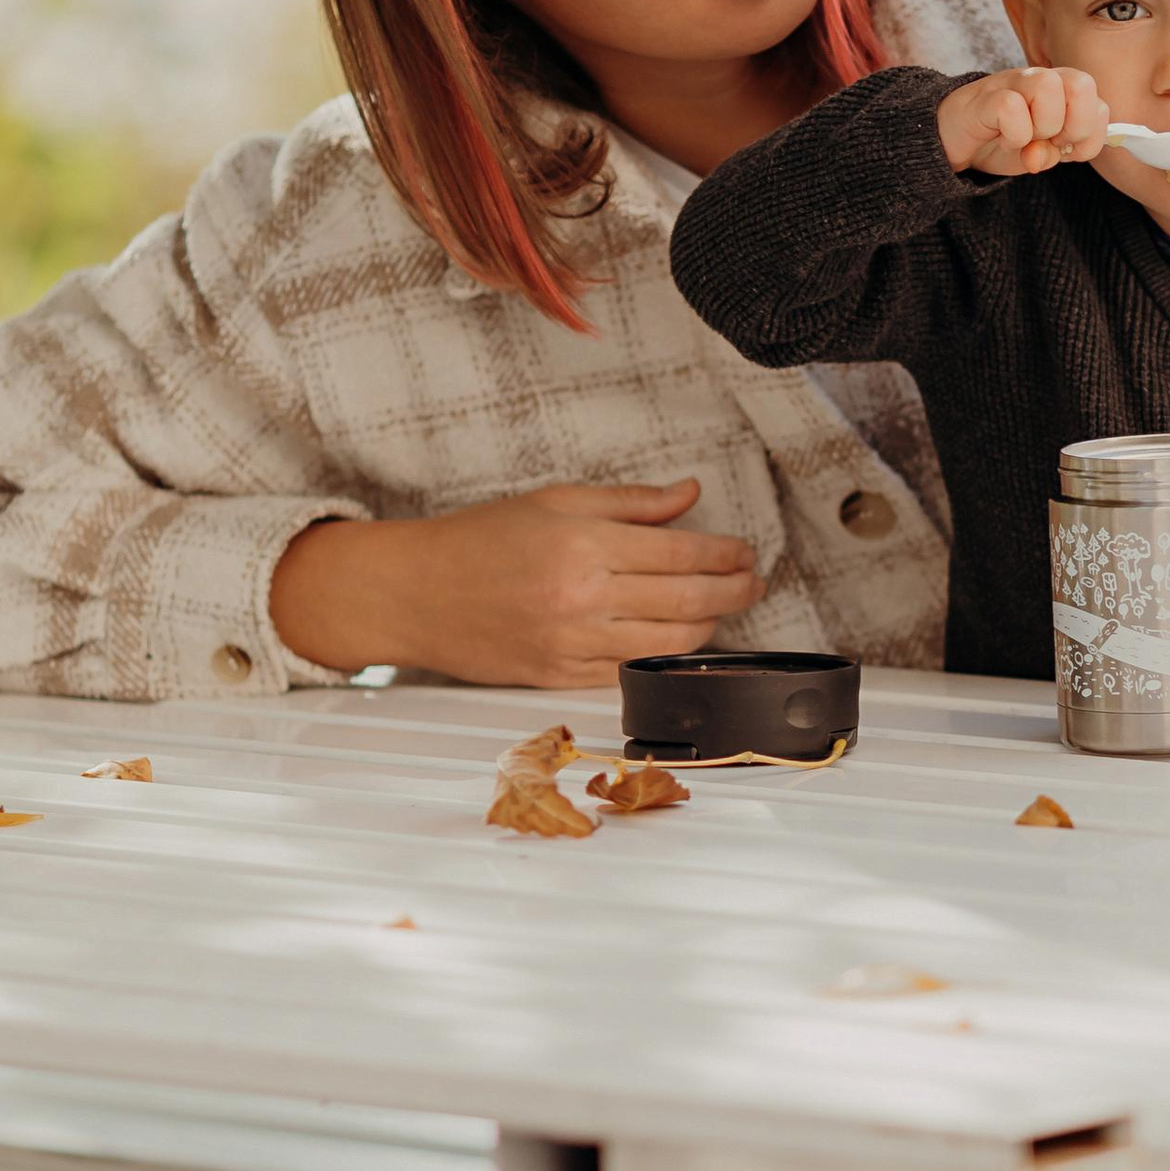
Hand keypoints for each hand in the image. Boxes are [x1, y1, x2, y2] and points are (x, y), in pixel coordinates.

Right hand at [269, 482, 763, 684]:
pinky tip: (680, 642)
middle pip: (687, 602)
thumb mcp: (555, 500)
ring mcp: (572, 643)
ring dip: (710, 628)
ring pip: (669, 644)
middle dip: (734, 592)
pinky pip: (630, 673)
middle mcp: (583, 597)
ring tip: (724, 609)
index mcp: (584, 544)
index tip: (744, 551)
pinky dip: (664, 659)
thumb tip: (688, 494)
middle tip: (753, 581)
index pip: (681, 553)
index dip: (725, 554)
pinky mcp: (560, 676)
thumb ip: (629, 502)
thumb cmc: (479, 539)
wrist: (416, 592)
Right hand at [938, 64, 1109, 177]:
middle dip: (1074, 126)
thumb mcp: (1038, 153)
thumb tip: (1048, 154)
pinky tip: (1000, 137)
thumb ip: (1055, 154)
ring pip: (1049, 87)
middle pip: (1083, 84)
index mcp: (1061, 91)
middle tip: (1049, 142)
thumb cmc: (999, 140)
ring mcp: (1011, 83)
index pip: (1100, 106)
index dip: (1090, 137)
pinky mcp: (985, 97)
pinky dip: (1013, 135)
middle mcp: (1040, 79)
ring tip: (1023, 139)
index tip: (1065, 151)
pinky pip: (1012, 109)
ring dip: (1041, 127)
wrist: (951, 139)